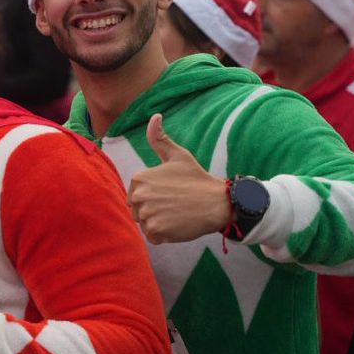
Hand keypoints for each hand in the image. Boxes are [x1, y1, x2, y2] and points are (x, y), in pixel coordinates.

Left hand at [128, 114, 229, 243]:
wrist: (218, 203)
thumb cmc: (197, 179)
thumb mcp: (178, 155)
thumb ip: (159, 138)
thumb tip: (155, 116)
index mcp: (139, 178)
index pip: (135, 194)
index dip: (152, 196)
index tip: (169, 193)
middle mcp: (139, 196)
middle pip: (137, 210)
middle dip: (153, 210)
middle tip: (174, 204)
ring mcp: (147, 214)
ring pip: (144, 224)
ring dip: (158, 222)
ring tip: (176, 213)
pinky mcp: (156, 231)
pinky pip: (152, 236)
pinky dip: (163, 234)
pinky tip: (177, 224)